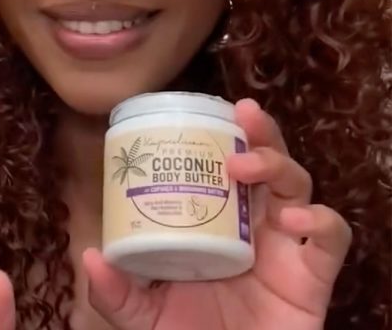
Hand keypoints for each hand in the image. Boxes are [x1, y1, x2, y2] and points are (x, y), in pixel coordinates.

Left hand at [83, 99, 351, 329]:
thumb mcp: (144, 313)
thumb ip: (117, 292)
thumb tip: (90, 255)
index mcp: (217, 221)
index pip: (225, 166)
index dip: (220, 137)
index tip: (202, 113)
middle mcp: (254, 223)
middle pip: (267, 162)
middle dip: (259, 133)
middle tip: (241, 114)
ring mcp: (286, 246)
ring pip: (297, 184)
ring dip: (277, 163)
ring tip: (246, 166)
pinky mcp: (313, 275)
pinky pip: (332, 237)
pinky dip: (320, 221)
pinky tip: (292, 222)